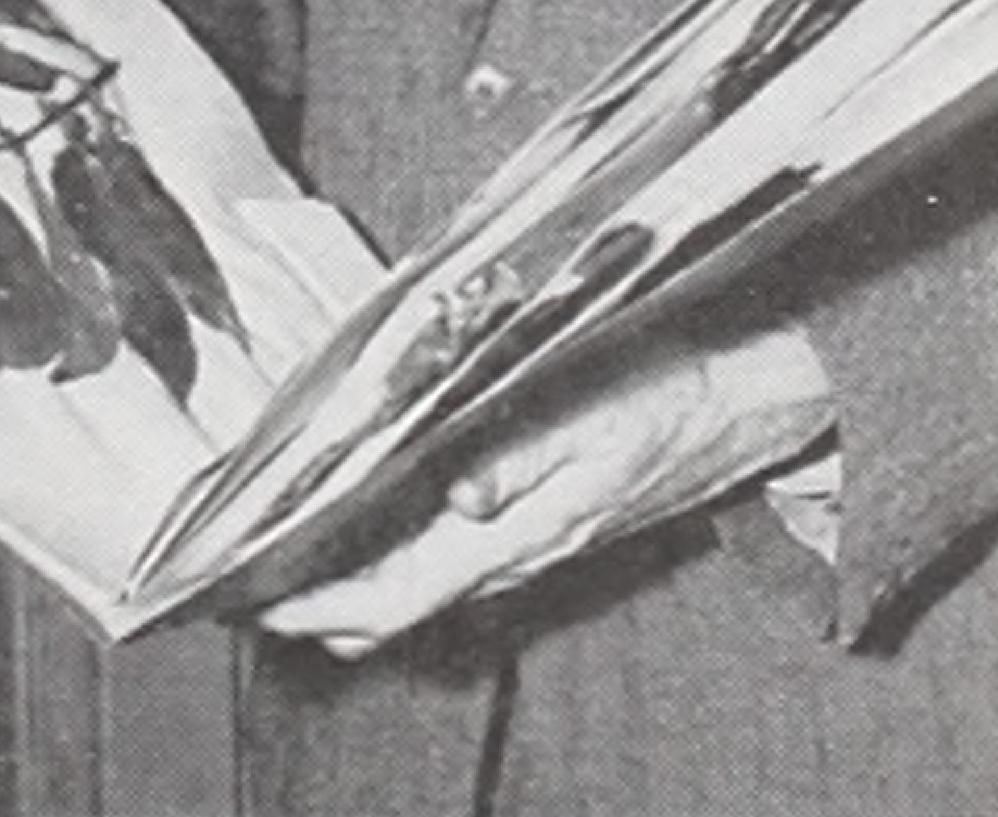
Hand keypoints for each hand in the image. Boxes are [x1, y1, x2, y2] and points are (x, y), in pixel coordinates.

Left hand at [260, 323, 831, 656]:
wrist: (755, 398)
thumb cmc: (677, 390)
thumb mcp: (602, 408)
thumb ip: (524, 455)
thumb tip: (456, 496)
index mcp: (521, 533)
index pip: (390, 600)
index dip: (311, 605)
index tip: (245, 596)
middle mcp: (518, 553)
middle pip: (391, 608)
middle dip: (313, 600)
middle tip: (242, 570)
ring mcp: (534, 543)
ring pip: (419, 586)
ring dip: (352, 574)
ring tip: (287, 538)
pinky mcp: (547, 521)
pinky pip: (454, 556)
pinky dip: (398, 547)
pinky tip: (375, 506)